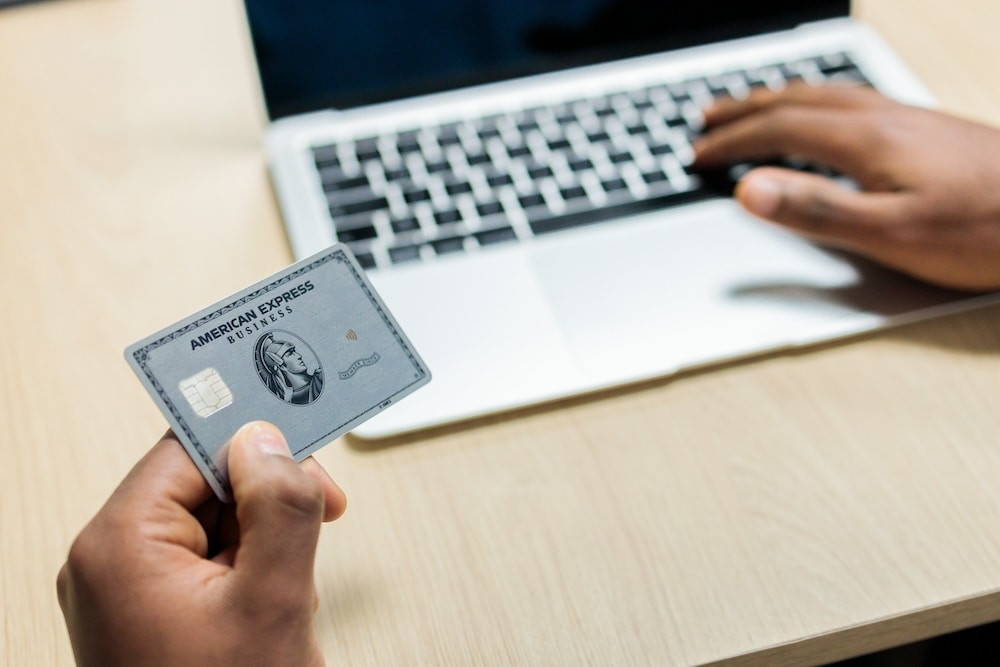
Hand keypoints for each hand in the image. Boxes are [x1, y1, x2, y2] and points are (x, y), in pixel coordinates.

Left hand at [57, 422, 346, 666]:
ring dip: (263, 545)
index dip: (252, 442)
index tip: (304, 440)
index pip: (188, 448)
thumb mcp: (270, 601)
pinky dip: (250, 573)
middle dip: (265, 506)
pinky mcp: (150, 610)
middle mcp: (112, 560)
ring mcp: (129, 588)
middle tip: (311, 527)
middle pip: (203, 483)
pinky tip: (267, 608)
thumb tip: (270, 441)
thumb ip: (278, 507)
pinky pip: (208, 560)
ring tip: (280, 596)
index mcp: (119, 545)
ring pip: (213, 521)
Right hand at [692, 83, 999, 290]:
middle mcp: (883, 118)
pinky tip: (824, 116)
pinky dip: (814, 102)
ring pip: (824, 95)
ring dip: (777, 99)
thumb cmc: (983, 230)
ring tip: (752, 107)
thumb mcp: (890, 234)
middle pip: (796, 100)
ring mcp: (906, 119)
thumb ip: (816, 210)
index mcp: (866, 140)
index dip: (732, 143)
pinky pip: (850, 101)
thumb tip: (750, 190)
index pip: (779, 130)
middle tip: (707, 119)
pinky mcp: (924, 129)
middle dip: (745, 110)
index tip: (697, 155)